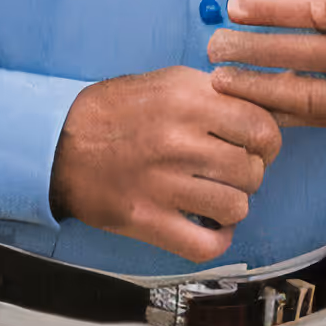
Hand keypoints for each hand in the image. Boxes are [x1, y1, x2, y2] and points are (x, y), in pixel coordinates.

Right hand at [51, 67, 283, 263]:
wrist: (57, 142)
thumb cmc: (114, 111)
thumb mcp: (166, 82)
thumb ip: (216, 93)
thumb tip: (266, 107)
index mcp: (187, 99)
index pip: (262, 128)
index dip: (268, 142)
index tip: (257, 147)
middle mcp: (178, 139)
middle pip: (252, 170)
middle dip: (249, 174)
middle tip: (229, 172)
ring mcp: (162, 183)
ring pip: (236, 207)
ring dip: (232, 205)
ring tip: (215, 196)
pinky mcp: (147, 219)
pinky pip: (206, 244)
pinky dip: (217, 239)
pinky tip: (209, 226)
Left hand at [206, 0, 325, 127]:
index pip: (323, 11)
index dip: (274, 9)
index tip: (234, 6)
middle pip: (314, 54)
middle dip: (258, 50)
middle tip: (215, 44)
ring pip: (314, 96)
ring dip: (260, 89)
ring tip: (219, 78)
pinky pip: (318, 120)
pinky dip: (279, 114)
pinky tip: (246, 103)